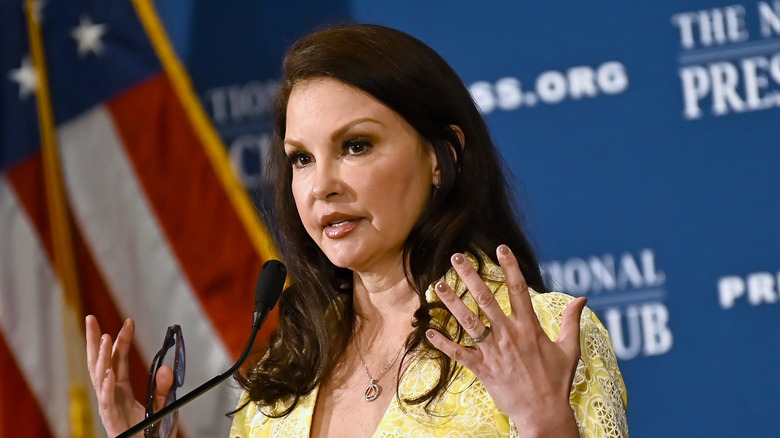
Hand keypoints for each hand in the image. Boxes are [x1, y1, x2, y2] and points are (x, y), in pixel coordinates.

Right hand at [85, 316, 177, 437]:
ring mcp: (109, 406)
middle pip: (99, 363)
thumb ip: (163, 388)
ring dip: (102, 358)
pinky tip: (108, 374)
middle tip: (90, 319)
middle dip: (94, 341)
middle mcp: (111, 394)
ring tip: (106, 338)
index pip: (117, 359)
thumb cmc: (151, 431)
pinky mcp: (111, 420)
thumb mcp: (162, 405)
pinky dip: (107, 387)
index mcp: (121, 388)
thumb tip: (166, 368)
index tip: (128, 321)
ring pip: (100, 378)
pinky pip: (107, 401)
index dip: (121, 340)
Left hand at [425, 245, 584, 436]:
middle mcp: (509, 335)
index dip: (510, 266)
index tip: (501, 248)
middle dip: (470, 276)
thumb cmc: (557, 382)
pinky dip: (443, 343)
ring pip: (468, 322)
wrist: (543, 414)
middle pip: (486, 299)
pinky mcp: (483, 369)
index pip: (518, 289)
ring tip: (437, 285)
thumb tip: (583, 298)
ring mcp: (494, 352)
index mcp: (529, 327)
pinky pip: (459, 354)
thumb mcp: (569, 349)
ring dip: (451, 302)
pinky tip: (429, 331)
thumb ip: (571, 321)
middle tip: (456, 257)